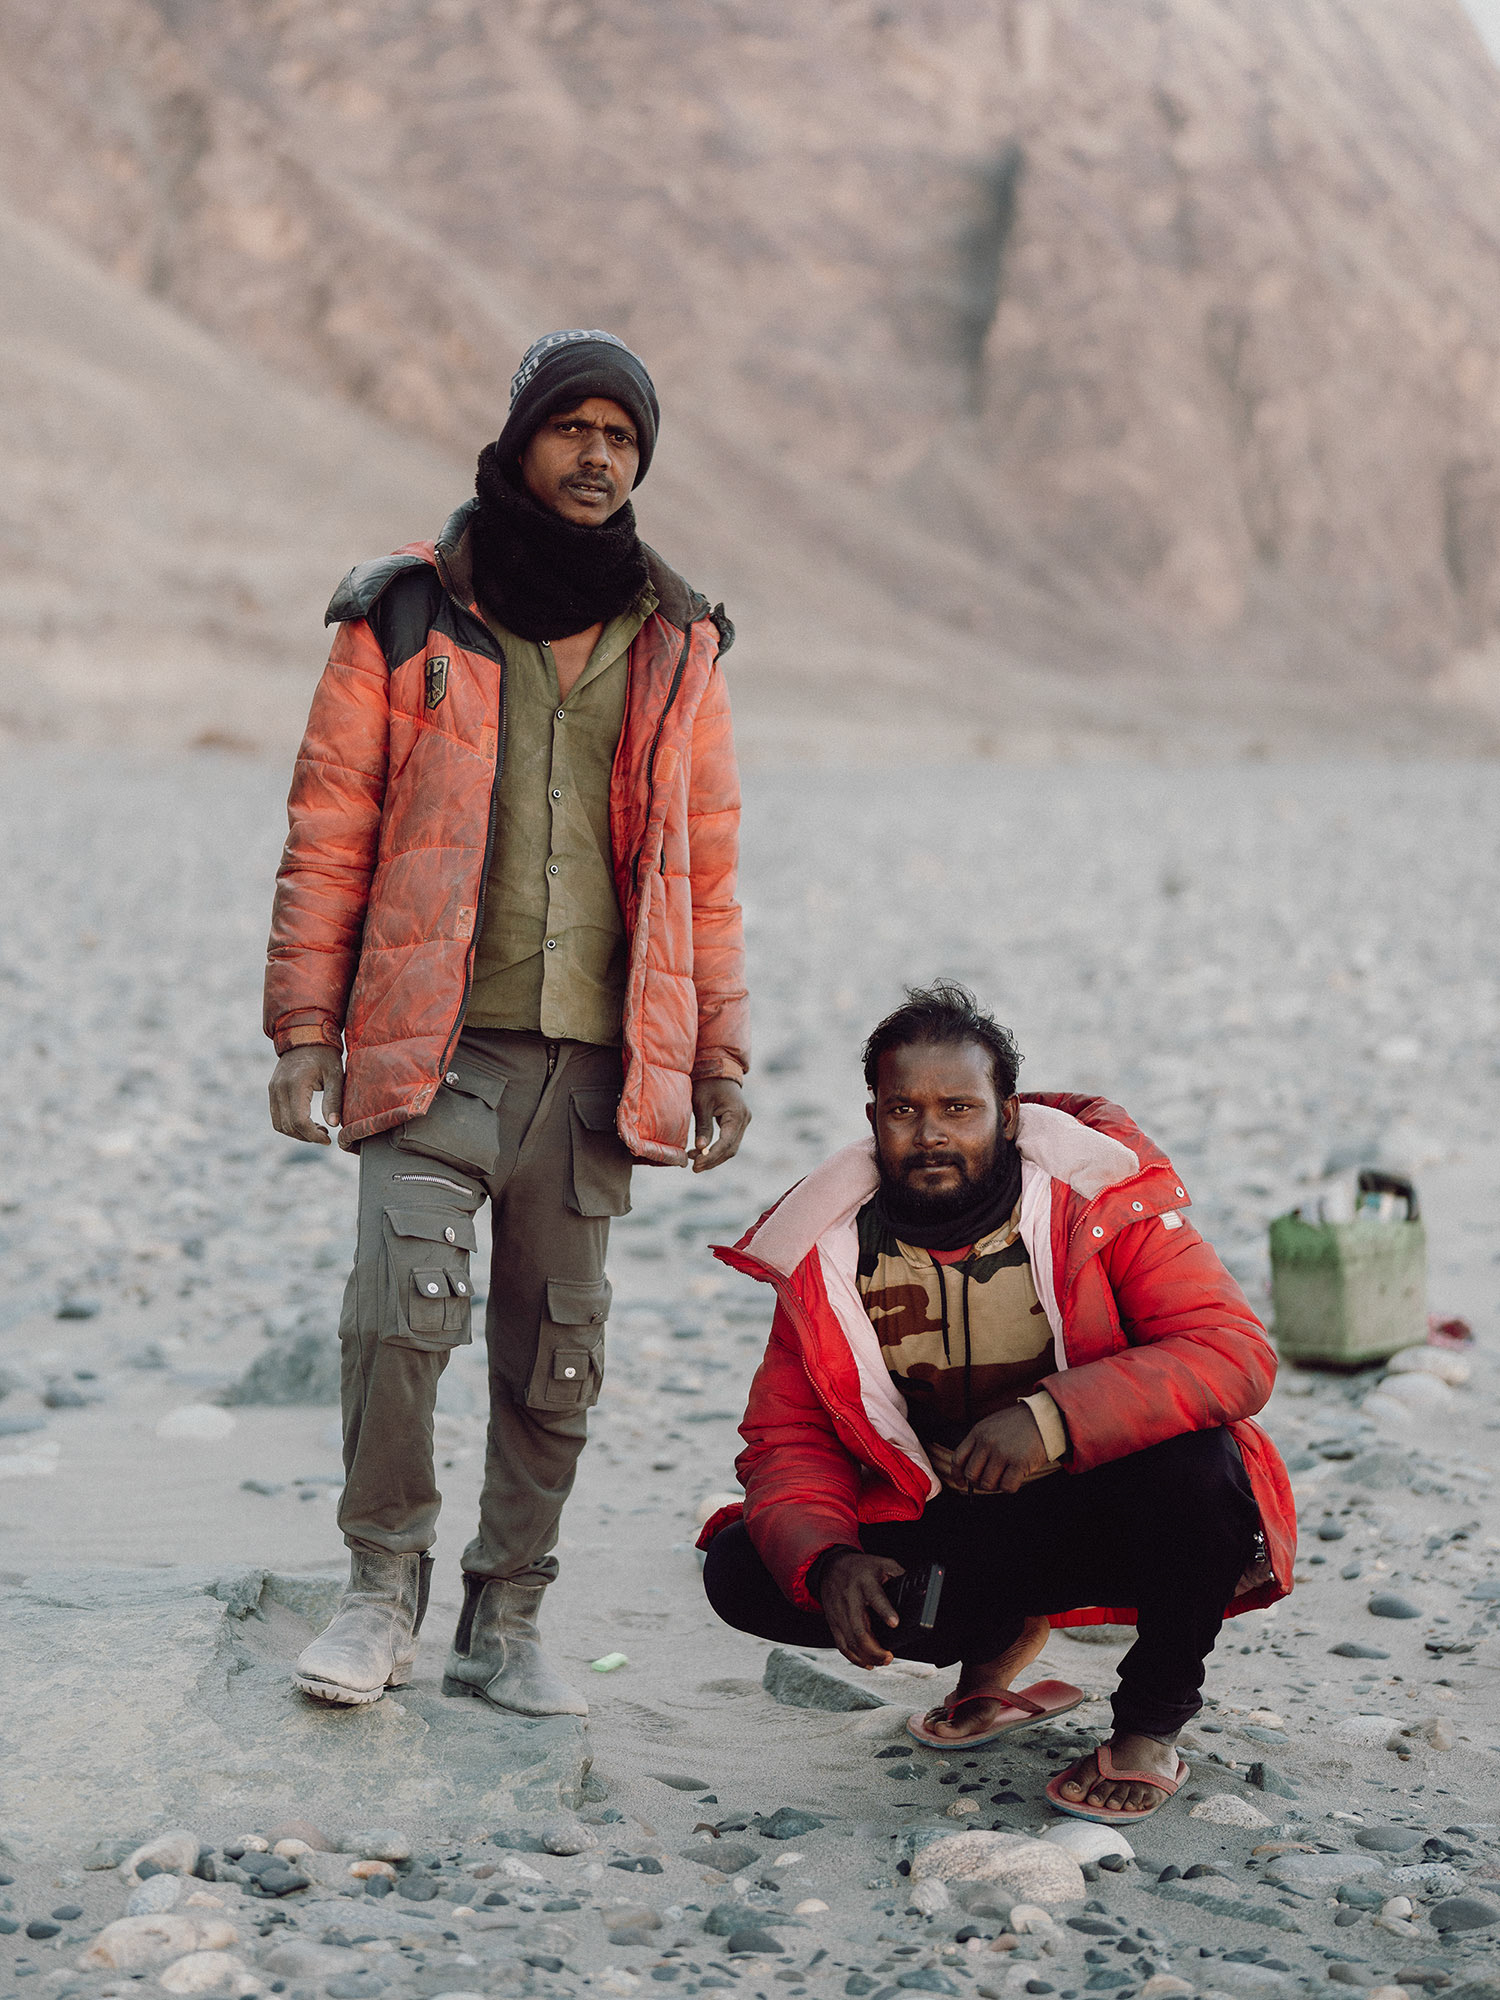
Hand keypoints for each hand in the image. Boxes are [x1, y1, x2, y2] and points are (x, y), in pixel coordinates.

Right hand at [268, 1044, 344, 1144]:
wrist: (306, 1035)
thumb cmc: (325, 1055)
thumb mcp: (335, 1075)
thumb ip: (334, 1100)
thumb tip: (334, 1125)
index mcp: (295, 1084)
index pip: (299, 1121)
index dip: (313, 1135)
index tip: (328, 1139)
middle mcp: (279, 1088)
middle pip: (288, 1126)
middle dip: (307, 1136)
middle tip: (325, 1135)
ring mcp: (273, 1089)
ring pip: (279, 1124)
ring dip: (297, 1133)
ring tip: (318, 1129)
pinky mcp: (272, 1090)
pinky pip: (276, 1116)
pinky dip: (290, 1124)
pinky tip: (307, 1122)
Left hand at [689, 1077, 749, 1171]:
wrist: (718, 1068)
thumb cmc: (707, 1083)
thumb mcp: (701, 1104)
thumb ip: (703, 1126)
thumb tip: (701, 1147)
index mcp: (737, 1114)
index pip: (726, 1143)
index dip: (711, 1156)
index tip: (696, 1165)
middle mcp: (744, 1119)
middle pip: (731, 1149)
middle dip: (713, 1160)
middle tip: (695, 1168)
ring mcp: (744, 1121)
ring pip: (731, 1147)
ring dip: (714, 1156)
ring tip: (695, 1160)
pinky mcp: (739, 1122)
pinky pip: (730, 1140)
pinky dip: (717, 1148)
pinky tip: (701, 1151)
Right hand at [818, 1551, 904, 1667]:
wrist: (830, 1567)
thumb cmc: (861, 1567)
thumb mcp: (882, 1564)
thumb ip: (899, 1575)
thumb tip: (922, 1591)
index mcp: (865, 1582)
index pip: (875, 1597)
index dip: (885, 1611)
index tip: (895, 1623)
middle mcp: (851, 1599)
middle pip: (860, 1629)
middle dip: (875, 1648)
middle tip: (890, 1656)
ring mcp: (840, 1613)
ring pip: (851, 1641)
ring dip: (867, 1656)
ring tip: (883, 1661)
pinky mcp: (833, 1623)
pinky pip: (842, 1645)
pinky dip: (854, 1658)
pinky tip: (867, 1663)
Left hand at [948, 1403, 1048, 1493]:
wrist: (1045, 1418)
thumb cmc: (1019, 1424)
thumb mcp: (992, 1425)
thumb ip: (980, 1442)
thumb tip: (970, 1470)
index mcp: (978, 1432)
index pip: (958, 1458)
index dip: (957, 1474)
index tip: (961, 1483)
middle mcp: (988, 1442)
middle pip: (972, 1474)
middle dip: (978, 1483)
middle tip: (989, 1481)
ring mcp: (1003, 1453)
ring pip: (987, 1483)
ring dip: (995, 1486)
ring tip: (1004, 1478)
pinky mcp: (1019, 1463)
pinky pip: (1007, 1487)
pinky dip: (1009, 1487)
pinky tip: (1015, 1478)